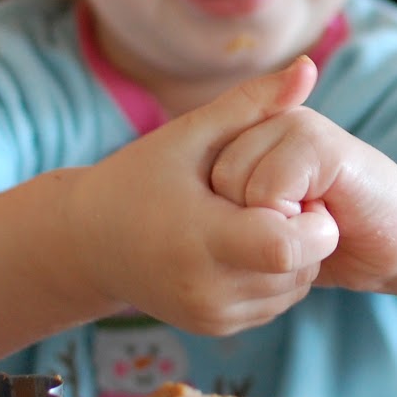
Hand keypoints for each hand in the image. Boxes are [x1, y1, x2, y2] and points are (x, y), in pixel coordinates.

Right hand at [71, 57, 338, 334]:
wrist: (88, 243)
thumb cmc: (139, 178)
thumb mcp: (191, 134)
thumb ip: (252, 103)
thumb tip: (308, 68)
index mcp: (201, 239)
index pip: (287, 247)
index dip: (308, 220)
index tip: (293, 191)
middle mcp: (209, 288)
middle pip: (300, 267)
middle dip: (307, 231)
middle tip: (280, 198)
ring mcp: (213, 315)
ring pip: (295, 287)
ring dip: (296, 254)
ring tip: (259, 218)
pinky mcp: (218, 328)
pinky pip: (276, 302)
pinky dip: (276, 274)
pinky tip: (248, 243)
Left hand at [209, 60, 396, 292]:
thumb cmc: (327, 237)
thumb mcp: (264, 230)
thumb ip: (228, 216)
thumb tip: (175, 217)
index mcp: (254, 130)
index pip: (199, 176)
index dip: (227, 217)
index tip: (270, 224)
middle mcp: (272, 118)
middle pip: (214, 180)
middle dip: (247, 220)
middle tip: (294, 221)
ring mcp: (297, 124)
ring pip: (236, 185)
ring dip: (270, 224)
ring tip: (308, 218)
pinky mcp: (319, 142)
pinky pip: (267, 191)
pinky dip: (291, 222)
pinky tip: (324, 217)